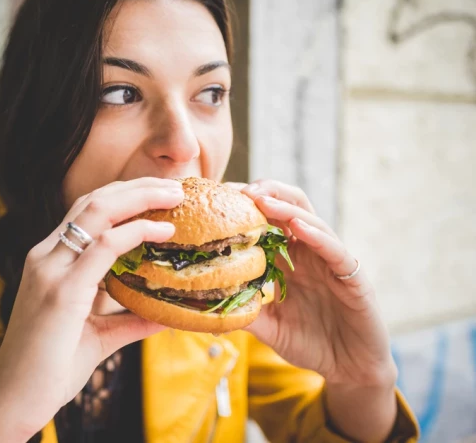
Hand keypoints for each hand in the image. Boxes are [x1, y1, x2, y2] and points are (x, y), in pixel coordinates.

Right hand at [0, 178, 183, 441]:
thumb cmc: (49, 369)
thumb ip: (130, 320)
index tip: (161, 195)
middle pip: (94, 200)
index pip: (88, 212)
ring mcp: (49, 270)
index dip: (125, 196)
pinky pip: (102, 247)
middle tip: (175, 185)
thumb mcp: (98, 336)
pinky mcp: (60, 291)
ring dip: (140, 197)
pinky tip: (162, 232)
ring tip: (175, 195)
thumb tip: (166, 313)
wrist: (12, 402)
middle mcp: (46, 257)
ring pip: (97, 211)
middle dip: (137, 187)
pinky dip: (135, 232)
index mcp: (50, 261)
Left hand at [235, 180, 396, 387]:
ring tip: (261, 198)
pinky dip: (317, 235)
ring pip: (312, 221)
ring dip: (286, 207)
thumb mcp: (269, 329)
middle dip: (267, 193)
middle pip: (291, 208)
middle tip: (239, 190)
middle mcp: (309, 254)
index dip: (247, 207)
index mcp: (289, 261)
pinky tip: (298, 226)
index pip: (268, 222)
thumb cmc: (311, 344)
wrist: (350, 370)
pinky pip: (335, 250)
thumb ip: (245, 314)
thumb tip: (207, 308)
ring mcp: (331, 262)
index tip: (220, 198)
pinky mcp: (352, 277)